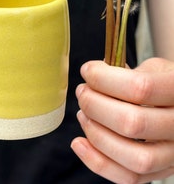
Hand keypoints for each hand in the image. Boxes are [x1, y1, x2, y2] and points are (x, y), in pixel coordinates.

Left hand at [71, 59, 173, 182]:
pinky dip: (97, 162)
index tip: (87, 71)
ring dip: (96, 134)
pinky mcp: (160, 171)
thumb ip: (126, 72)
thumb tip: (92, 77)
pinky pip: (129, 178)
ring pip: (133, 157)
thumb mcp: (154, 68)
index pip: (140, 88)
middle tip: (82, 92)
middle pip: (131, 123)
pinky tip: (79, 143)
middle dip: (94, 105)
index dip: (103, 78)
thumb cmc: (161, 83)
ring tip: (83, 115)